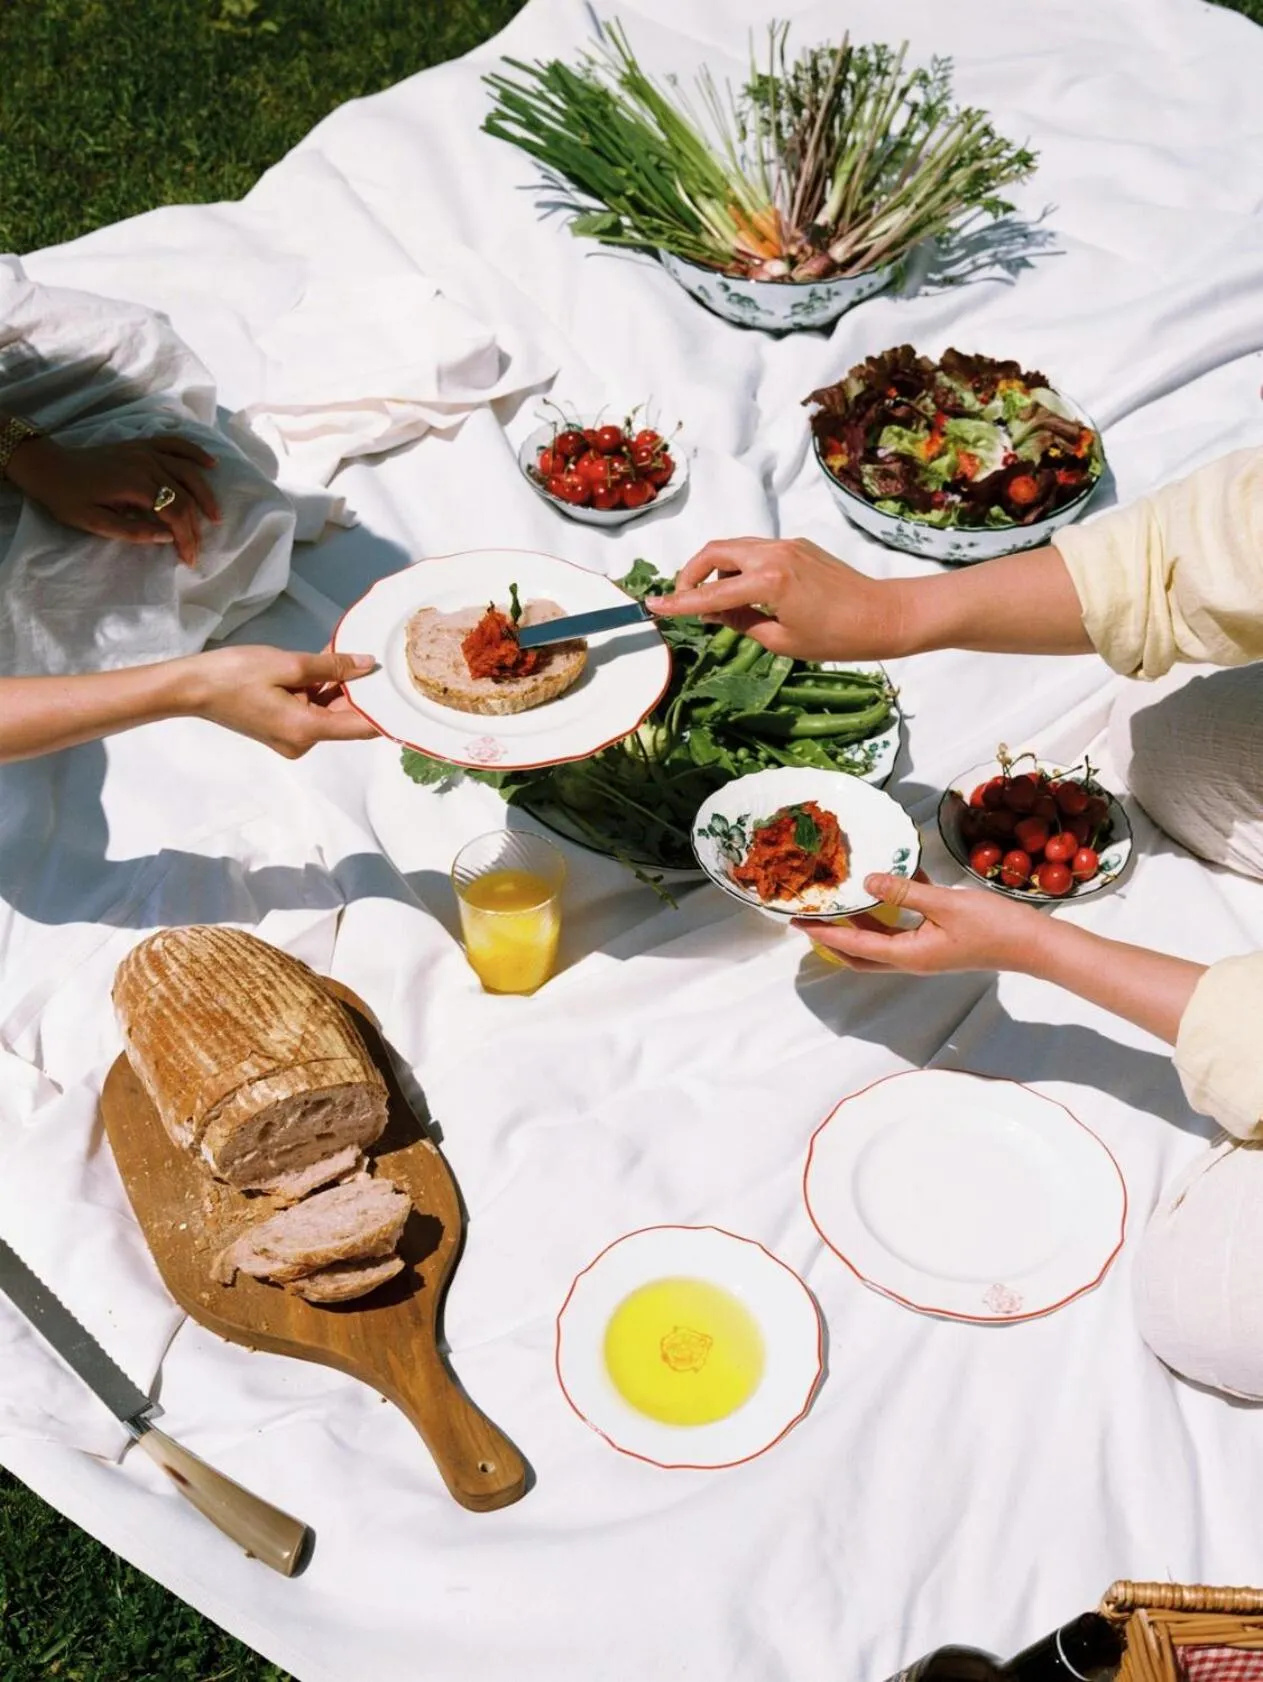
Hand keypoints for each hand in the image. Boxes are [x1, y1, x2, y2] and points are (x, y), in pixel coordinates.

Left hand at [7, 434, 220, 565]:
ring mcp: (145, 451)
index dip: (186, 538)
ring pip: (187, 472)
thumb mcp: (94, 523)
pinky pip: (175, 444)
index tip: (189, 559)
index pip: (174, 513)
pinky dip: (195, 452)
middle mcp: (145, 464)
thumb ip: (132, 532)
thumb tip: (166, 537)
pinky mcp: (142, 445)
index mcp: (134, 484)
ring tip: (214, 516)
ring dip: (205, 494)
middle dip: (195, 526)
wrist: (50, 466)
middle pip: (184, 496)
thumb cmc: (68, 498)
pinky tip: (211, 464)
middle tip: (197, 548)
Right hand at [177, 646, 380, 757]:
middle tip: (369, 655)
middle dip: (358, 688)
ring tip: (343, 653)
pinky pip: (311, 710)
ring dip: (337, 685)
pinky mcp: (282, 729)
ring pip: (328, 711)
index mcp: (306, 730)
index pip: (362, 727)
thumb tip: (366, 666)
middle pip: (345, 717)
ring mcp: (292, 738)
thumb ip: (332, 667)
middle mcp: (303, 742)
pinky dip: (319, 690)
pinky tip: (324, 664)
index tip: (403, 690)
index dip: (385, 710)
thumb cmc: (234, 675)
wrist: (191, 687)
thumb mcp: (288, 665)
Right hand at [647, 537, 905, 661]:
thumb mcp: (782, 641)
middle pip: (715, 552)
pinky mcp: (798, 546)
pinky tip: (743, 590)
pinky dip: (738, 565)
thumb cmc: (836, 638)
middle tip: (684, 599)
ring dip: (715, 568)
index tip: (653, 605)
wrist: (883, 615)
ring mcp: (787, 545)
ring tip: (712, 598)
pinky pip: (756, 550)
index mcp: (769, 582)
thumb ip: (742, 623)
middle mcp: (774, 554)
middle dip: (692, 573)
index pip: (711, 594)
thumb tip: (714, 613)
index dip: (678, 602)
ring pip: (734, 547)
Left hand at [798, 870, 1043, 974]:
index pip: (855, 945)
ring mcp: (926, 949)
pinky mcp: (940, 938)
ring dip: (861, 921)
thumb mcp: (945, 904)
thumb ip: (905, 892)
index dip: (825, 933)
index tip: (798, 922)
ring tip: (840, 899)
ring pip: (882, 937)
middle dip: (834, 936)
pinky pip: (906, 923)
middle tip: (811, 917)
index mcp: (909, 954)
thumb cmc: (993, 926)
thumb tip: (868, 883)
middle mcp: (912, 957)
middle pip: (862, 951)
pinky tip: (889, 880)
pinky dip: (892, 907)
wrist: (1033, 943)